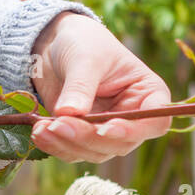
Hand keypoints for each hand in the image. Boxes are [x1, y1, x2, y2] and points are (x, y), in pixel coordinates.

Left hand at [30, 13, 171, 162]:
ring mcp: (107, 131)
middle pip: (121, 143)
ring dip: (67, 144)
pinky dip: (55, 145)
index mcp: (148, 93)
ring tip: (42, 128)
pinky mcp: (81, 137)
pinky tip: (39, 132)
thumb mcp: (85, 58)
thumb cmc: (83, 42)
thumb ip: (81, 85)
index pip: (155, 121)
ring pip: (95, 152)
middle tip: (59, 125)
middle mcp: (132, 118)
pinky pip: (72, 150)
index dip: (134, 130)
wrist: (56, 45)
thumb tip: (70, 113)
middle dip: (88, 138)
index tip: (105, 128)